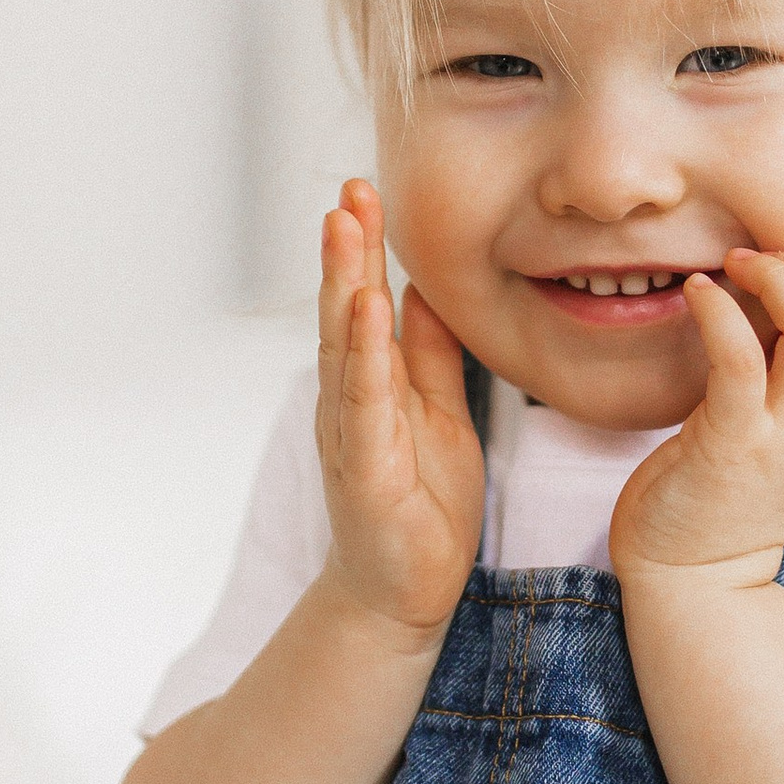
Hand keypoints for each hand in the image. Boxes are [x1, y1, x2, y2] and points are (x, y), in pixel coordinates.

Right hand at [315, 179, 483, 642]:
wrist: (403, 595)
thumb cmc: (422, 507)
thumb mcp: (439, 414)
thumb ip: (429, 356)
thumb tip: (419, 291)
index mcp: (371, 386)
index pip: (364, 302)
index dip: (363, 247)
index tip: (364, 190)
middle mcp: (350, 401)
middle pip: (346, 310)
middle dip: (347, 247)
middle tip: (350, 187)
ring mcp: (352, 433)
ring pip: (345, 345)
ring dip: (344, 281)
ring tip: (346, 224)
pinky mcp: (367, 470)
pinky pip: (367, 403)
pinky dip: (366, 353)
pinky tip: (370, 309)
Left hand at [609, 236, 783, 587]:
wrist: (694, 577)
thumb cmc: (722, 490)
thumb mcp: (776, 425)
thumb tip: (782, 292)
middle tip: (764, 253)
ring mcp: (781, 438)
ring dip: (778, 280)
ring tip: (736, 263)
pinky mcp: (729, 446)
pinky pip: (740, 360)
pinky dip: (720, 312)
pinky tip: (697, 293)